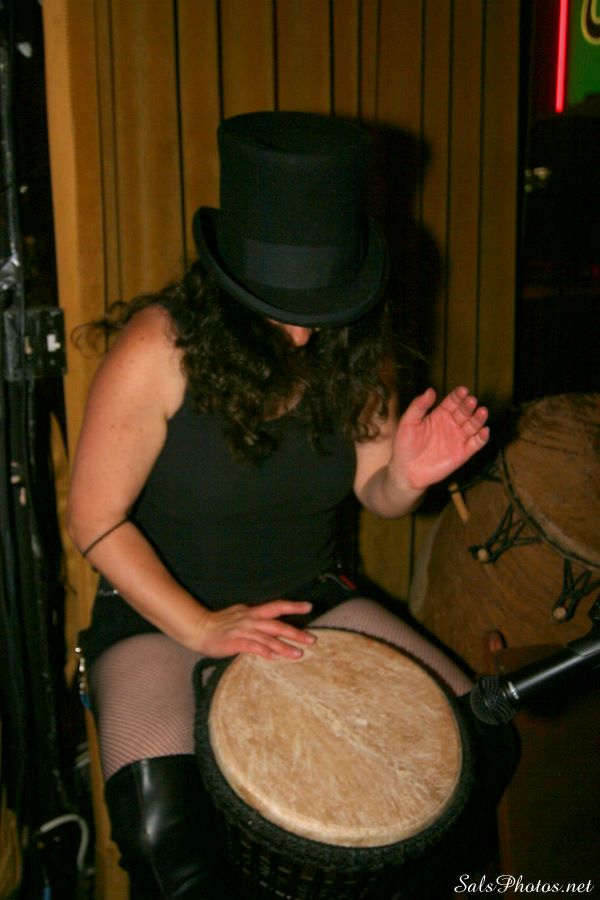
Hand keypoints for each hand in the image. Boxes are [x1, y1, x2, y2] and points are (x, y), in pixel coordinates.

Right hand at [191, 599, 315, 659]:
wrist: (198, 628)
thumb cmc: (219, 624)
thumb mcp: (240, 616)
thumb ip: (255, 620)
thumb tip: (269, 625)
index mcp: (252, 612)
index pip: (276, 606)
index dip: (293, 605)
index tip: (309, 606)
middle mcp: (250, 619)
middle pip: (277, 624)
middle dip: (295, 632)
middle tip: (312, 639)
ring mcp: (243, 630)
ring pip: (267, 637)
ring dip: (284, 646)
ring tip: (298, 654)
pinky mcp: (234, 641)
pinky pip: (252, 646)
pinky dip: (264, 650)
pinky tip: (274, 657)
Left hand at [390, 386, 488, 490]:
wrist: (406, 471)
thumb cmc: (405, 445)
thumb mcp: (408, 422)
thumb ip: (418, 406)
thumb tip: (430, 390)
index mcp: (439, 414)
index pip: (452, 402)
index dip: (458, 396)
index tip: (463, 391)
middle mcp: (451, 424)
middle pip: (464, 412)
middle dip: (468, 406)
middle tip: (471, 401)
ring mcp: (458, 438)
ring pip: (473, 426)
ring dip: (478, 419)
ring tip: (482, 412)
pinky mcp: (462, 454)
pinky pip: (475, 444)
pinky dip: (482, 438)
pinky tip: (484, 431)